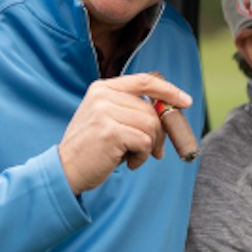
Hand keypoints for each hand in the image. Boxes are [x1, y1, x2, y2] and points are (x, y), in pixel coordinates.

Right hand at [57, 74, 191, 194]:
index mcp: (103, 88)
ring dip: (149, 147)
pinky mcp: (110, 131)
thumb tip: (170, 112)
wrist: (64, 170)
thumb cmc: (92, 148)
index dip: (168, 90)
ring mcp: (105, 112)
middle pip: (151, 110)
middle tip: (154, 151)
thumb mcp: (107, 120)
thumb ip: (131, 111)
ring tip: (133, 157)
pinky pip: (144, 142)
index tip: (186, 101)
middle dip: (159, 133)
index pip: (144, 81)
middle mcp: (103, 96)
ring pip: (151, 126)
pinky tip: (128, 163)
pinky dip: (142, 157)